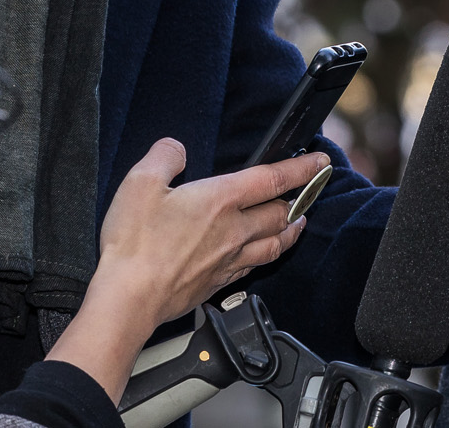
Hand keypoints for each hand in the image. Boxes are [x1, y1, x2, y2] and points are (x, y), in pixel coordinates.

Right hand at [47, 139, 326, 399]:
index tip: (320, 162)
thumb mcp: (141, 184)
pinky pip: (253, 266)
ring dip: (291, 230)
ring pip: (274, 243)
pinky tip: (262, 255)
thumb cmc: (134, 244)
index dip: (302, 168)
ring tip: (299, 222)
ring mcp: (229, 259)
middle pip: (281, 213)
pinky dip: (266, 256)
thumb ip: (164, 158)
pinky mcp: (217, 284)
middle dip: (300, 199)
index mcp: (221, 199)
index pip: (274, 178)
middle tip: (310, 191)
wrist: (128, 299)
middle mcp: (233, 230)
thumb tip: (176, 149)